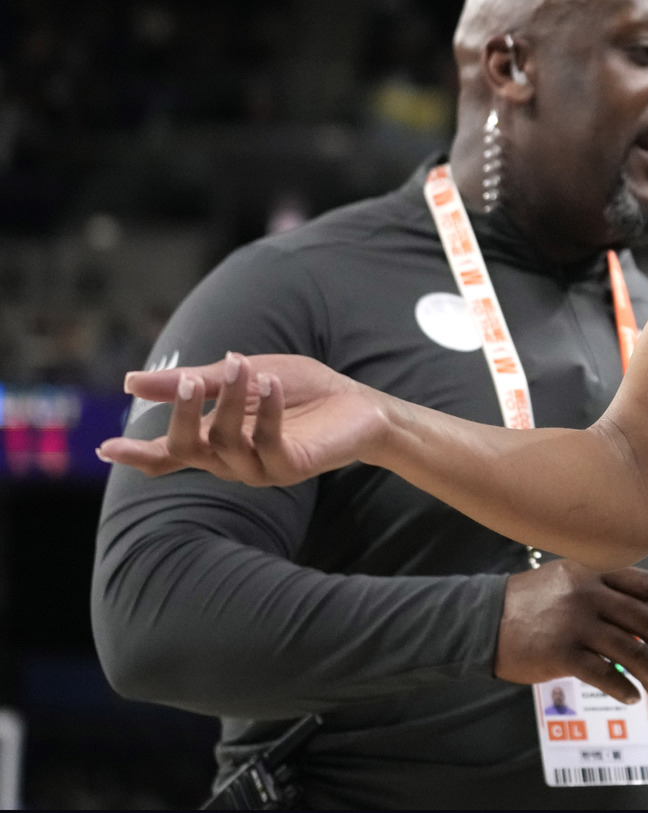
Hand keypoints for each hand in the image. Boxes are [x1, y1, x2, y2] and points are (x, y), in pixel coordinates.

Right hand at [98, 352, 389, 485]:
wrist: (357, 403)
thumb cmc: (298, 389)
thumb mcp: (241, 376)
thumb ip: (194, 382)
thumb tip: (131, 383)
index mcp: (214, 440)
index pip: (168, 454)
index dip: (136, 453)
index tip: (104, 447)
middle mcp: (230, 460)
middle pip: (186, 449)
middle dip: (183, 414)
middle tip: (190, 381)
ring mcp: (258, 469)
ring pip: (224, 443)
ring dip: (231, 401)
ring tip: (243, 366)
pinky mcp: (290, 467)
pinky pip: (267, 444)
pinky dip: (264, 410)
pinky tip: (268, 383)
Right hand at [497, 560, 647, 703]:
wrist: (482, 619)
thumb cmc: (534, 600)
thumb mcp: (576, 578)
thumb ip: (620, 583)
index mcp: (596, 571)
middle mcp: (589, 593)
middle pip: (646, 619)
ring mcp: (574, 622)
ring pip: (629, 650)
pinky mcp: (560, 652)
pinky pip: (603, 674)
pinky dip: (623, 688)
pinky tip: (633, 698)